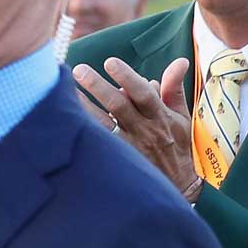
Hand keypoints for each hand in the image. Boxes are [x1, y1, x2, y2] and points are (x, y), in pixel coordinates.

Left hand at [72, 57, 199, 194]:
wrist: (180, 186)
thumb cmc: (178, 145)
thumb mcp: (181, 116)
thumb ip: (174, 88)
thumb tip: (180, 61)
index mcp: (160, 116)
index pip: (144, 93)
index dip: (127, 77)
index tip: (110, 62)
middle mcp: (144, 130)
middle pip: (118, 106)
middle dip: (98, 87)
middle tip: (79, 70)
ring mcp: (130, 146)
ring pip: (103, 125)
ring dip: (85, 107)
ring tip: (65, 91)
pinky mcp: (119, 160)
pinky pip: (99, 144)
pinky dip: (85, 131)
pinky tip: (67, 119)